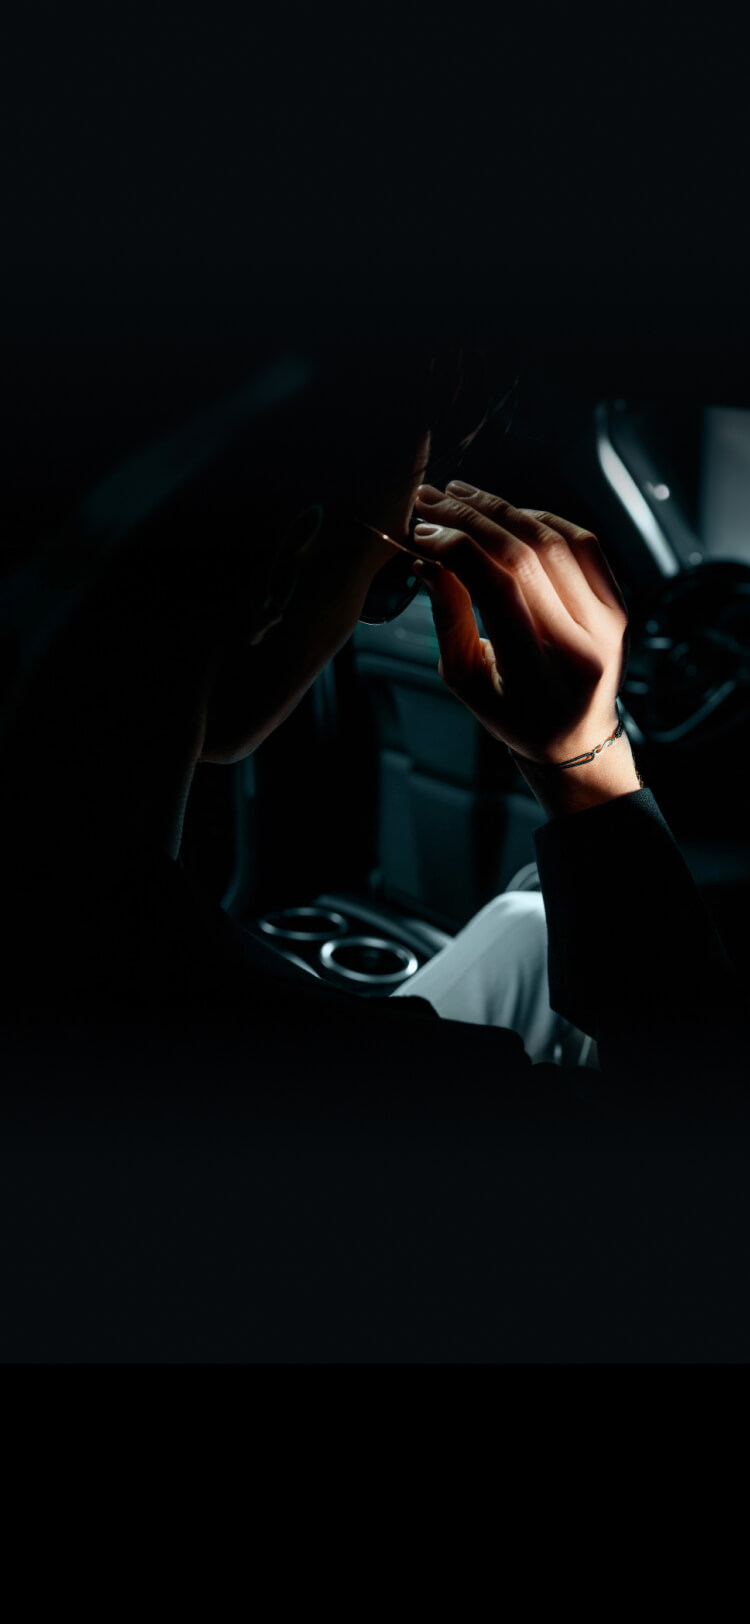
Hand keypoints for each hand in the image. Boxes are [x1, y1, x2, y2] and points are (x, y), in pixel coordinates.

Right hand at [410, 482, 630, 765]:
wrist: (576, 738)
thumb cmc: (513, 715)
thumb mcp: (466, 679)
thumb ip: (448, 617)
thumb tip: (427, 559)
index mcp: (538, 671)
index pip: (498, 587)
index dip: (457, 549)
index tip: (422, 533)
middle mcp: (582, 641)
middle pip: (526, 555)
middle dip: (472, 519)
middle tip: (431, 501)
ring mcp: (608, 619)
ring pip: (554, 540)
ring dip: (503, 509)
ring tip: (461, 495)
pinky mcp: (618, 603)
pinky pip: (582, 542)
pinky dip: (540, 519)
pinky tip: (507, 513)